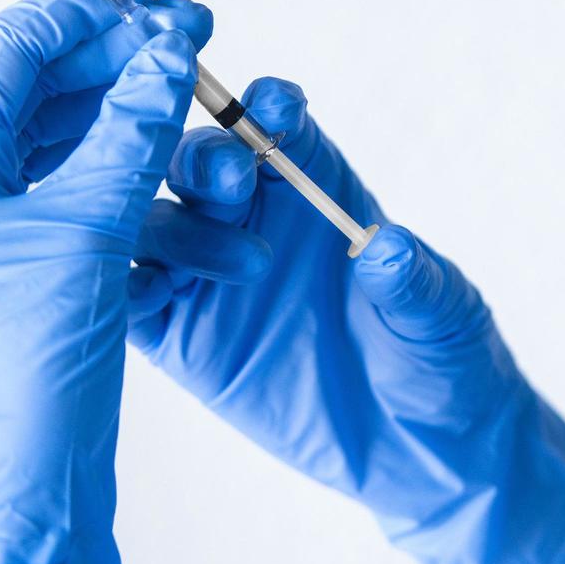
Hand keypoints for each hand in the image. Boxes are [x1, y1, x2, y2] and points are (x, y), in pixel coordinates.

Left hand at [0, 0, 212, 563]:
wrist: (25, 502)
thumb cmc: (27, 374)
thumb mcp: (87, 232)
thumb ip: (129, 133)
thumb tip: (167, 53)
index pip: (15, 48)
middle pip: (50, 93)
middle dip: (129, 60)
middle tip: (202, 26)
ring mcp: (2, 244)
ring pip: (86, 156)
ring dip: (156, 139)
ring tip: (225, 123)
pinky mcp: (44, 288)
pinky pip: (105, 217)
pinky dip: (159, 211)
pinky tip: (221, 221)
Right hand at [126, 79, 564, 563]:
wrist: (423, 456)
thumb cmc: (442, 364)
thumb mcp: (443, 320)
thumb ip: (413, 284)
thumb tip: (389, 249)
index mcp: (315, 190)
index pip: (277, 127)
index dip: (271, 108)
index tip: (277, 107)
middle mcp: (250, 221)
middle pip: (201, 163)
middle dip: (209, 158)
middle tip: (233, 179)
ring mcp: (207, 278)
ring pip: (153, 223)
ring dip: (170, 223)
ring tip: (225, 261)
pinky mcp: (180, 338)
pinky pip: (132, 299)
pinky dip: (121, 287)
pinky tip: (136, 292)